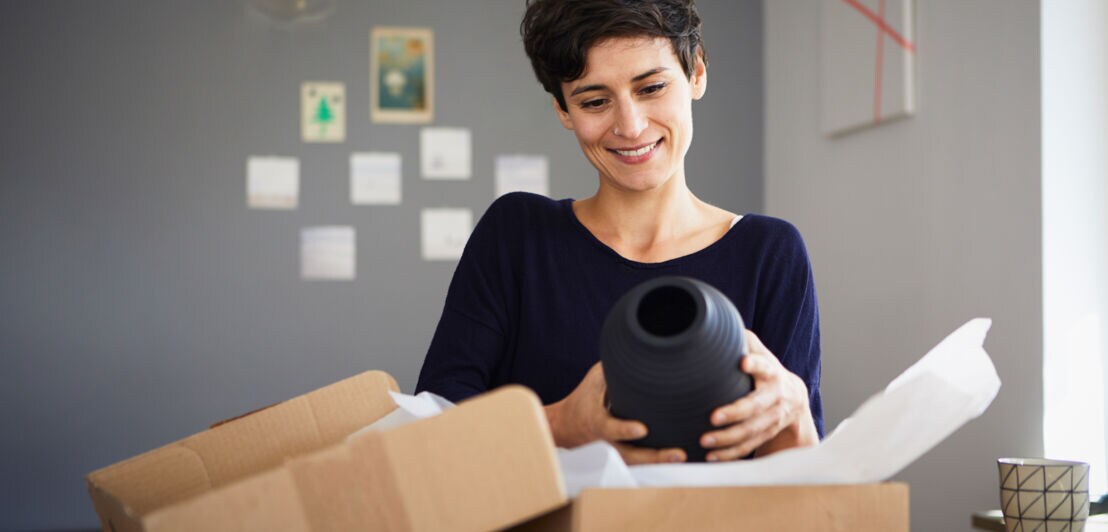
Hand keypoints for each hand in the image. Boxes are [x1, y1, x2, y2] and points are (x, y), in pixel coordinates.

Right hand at [544, 362, 686, 464]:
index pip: (609, 428)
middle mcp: (606, 441)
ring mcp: (614, 452)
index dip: (624, 430)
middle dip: (654, 456)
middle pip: (630, 455)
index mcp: (596, 421)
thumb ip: (613, 369)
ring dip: (660, 462)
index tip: (642, 429)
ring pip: (638, 463)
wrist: (566, 426)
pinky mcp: (622, 456)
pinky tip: (679, 457)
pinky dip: (658, 462)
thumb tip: (638, 348)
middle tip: (677, 452)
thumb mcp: (593, 380)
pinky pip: (641, 463)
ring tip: (682, 455)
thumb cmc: (583, 398)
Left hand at [699, 330, 818, 460]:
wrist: (794, 398)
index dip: (755, 364)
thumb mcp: (761, 352)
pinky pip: (748, 446)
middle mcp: (774, 397)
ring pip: (751, 431)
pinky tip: (711, 457)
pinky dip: (730, 453)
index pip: (764, 366)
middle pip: (755, 406)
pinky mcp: (766, 434)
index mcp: (771, 373)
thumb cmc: (766, 370)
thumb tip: (716, 318)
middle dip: (735, 413)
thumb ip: (743, 339)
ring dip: (728, 438)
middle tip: (713, 417)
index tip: (742, 362)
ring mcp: (772, 419)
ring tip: (704, 441)